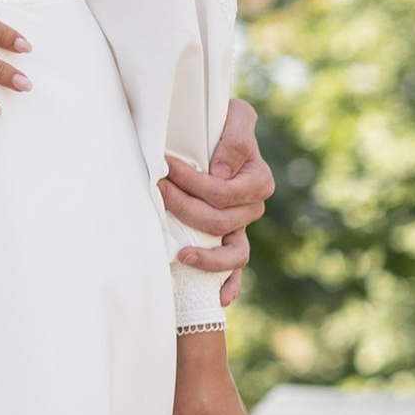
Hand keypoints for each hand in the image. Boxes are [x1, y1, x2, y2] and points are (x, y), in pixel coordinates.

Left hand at [160, 97, 272, 308]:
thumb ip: (236, 137)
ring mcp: (242, 227)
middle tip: (156, 192)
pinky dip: (230, 285)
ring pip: (233, 252)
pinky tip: (220, 299)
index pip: (222, 191)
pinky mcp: (230, 240)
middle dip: (184, 208)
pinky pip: (236, 269)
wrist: (212, 130)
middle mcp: (253, 206)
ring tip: (181, 254)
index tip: (163, 166)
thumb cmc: (220, 120)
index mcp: (257, 179)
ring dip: (206, 256)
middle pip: (220, 221)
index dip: (192, 182)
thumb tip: (220, 172)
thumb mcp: (234, 115)